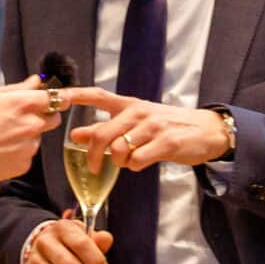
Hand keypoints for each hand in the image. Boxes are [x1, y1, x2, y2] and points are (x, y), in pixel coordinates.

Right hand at [0, 75, 64, 186]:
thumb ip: (15, 88)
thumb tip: (34, 82)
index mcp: (24, 103)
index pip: (58, 97)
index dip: (57, 97)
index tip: (57, 98)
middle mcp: (32, 125)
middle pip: (53, 119)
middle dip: (42, 116)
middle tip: (20, 117)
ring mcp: (29, 147)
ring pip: (38, 138)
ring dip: (27, 135)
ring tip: (0, 136)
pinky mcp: (23, 165)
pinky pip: (27, 154)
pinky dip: (18, 152)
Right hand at [22, 216, 113, 263]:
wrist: (45, 247)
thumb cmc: (70, 243)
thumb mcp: (85, 236)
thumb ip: (98, 240)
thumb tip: (106, 238)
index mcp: (62, 228)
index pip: (80, 244)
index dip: (95, 259)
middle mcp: (45, 242)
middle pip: (67, 263)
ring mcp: (36, 260)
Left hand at [66, 93, 229, 171]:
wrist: (207, 130)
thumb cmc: (167, 127)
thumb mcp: (136, 123)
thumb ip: (106, 128)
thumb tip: (75, 135)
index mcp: (129, 104)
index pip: (97, 95)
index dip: (75, 95)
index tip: (57, 97)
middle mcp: (139, 112)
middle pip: (102, 135)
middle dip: (93, 156)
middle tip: (94, 167)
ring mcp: (153, 126)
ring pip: (119, 150)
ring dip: (119, 163)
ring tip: (128, 161)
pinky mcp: (167, 142)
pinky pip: (138, 160)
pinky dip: (135, 166)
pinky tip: (143, 162)